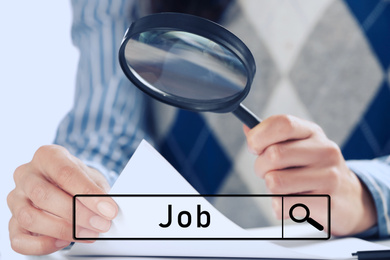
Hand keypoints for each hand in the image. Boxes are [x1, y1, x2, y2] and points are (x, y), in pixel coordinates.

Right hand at [7, 145, 117, 254]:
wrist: (66, 185)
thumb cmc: (77, 180)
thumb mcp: (92, 177)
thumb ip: (99, 191)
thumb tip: (107, 210)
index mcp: (47, 156)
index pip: (65, 173)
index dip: (88, 194)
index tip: (109, 210)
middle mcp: (26, 174)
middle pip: (43, 195)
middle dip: (77, 214)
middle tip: (100, 224)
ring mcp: (16, 198)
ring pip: (29, 217)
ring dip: (63, 230)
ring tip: (88, 234)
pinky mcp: (12, 222)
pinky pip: (20, 240)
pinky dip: (43, 245)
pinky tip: (63, 241)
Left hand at [244, 115, 376, 235]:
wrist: (349, 198)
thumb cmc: (314, 169)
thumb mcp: (298, 146)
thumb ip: (272, 137)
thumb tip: (247, 127)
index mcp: (312, 132)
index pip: (282, 123)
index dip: (259, 135)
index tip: (253, 147)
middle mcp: (324, 150)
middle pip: (273, 155)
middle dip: (261, 167)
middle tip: (268, 173)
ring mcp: (328, 176)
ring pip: (275, 182)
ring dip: (271, 189)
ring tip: (284, 188)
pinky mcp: (327, 202)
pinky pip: (282, 205)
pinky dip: (279, 207)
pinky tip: (293, 202)